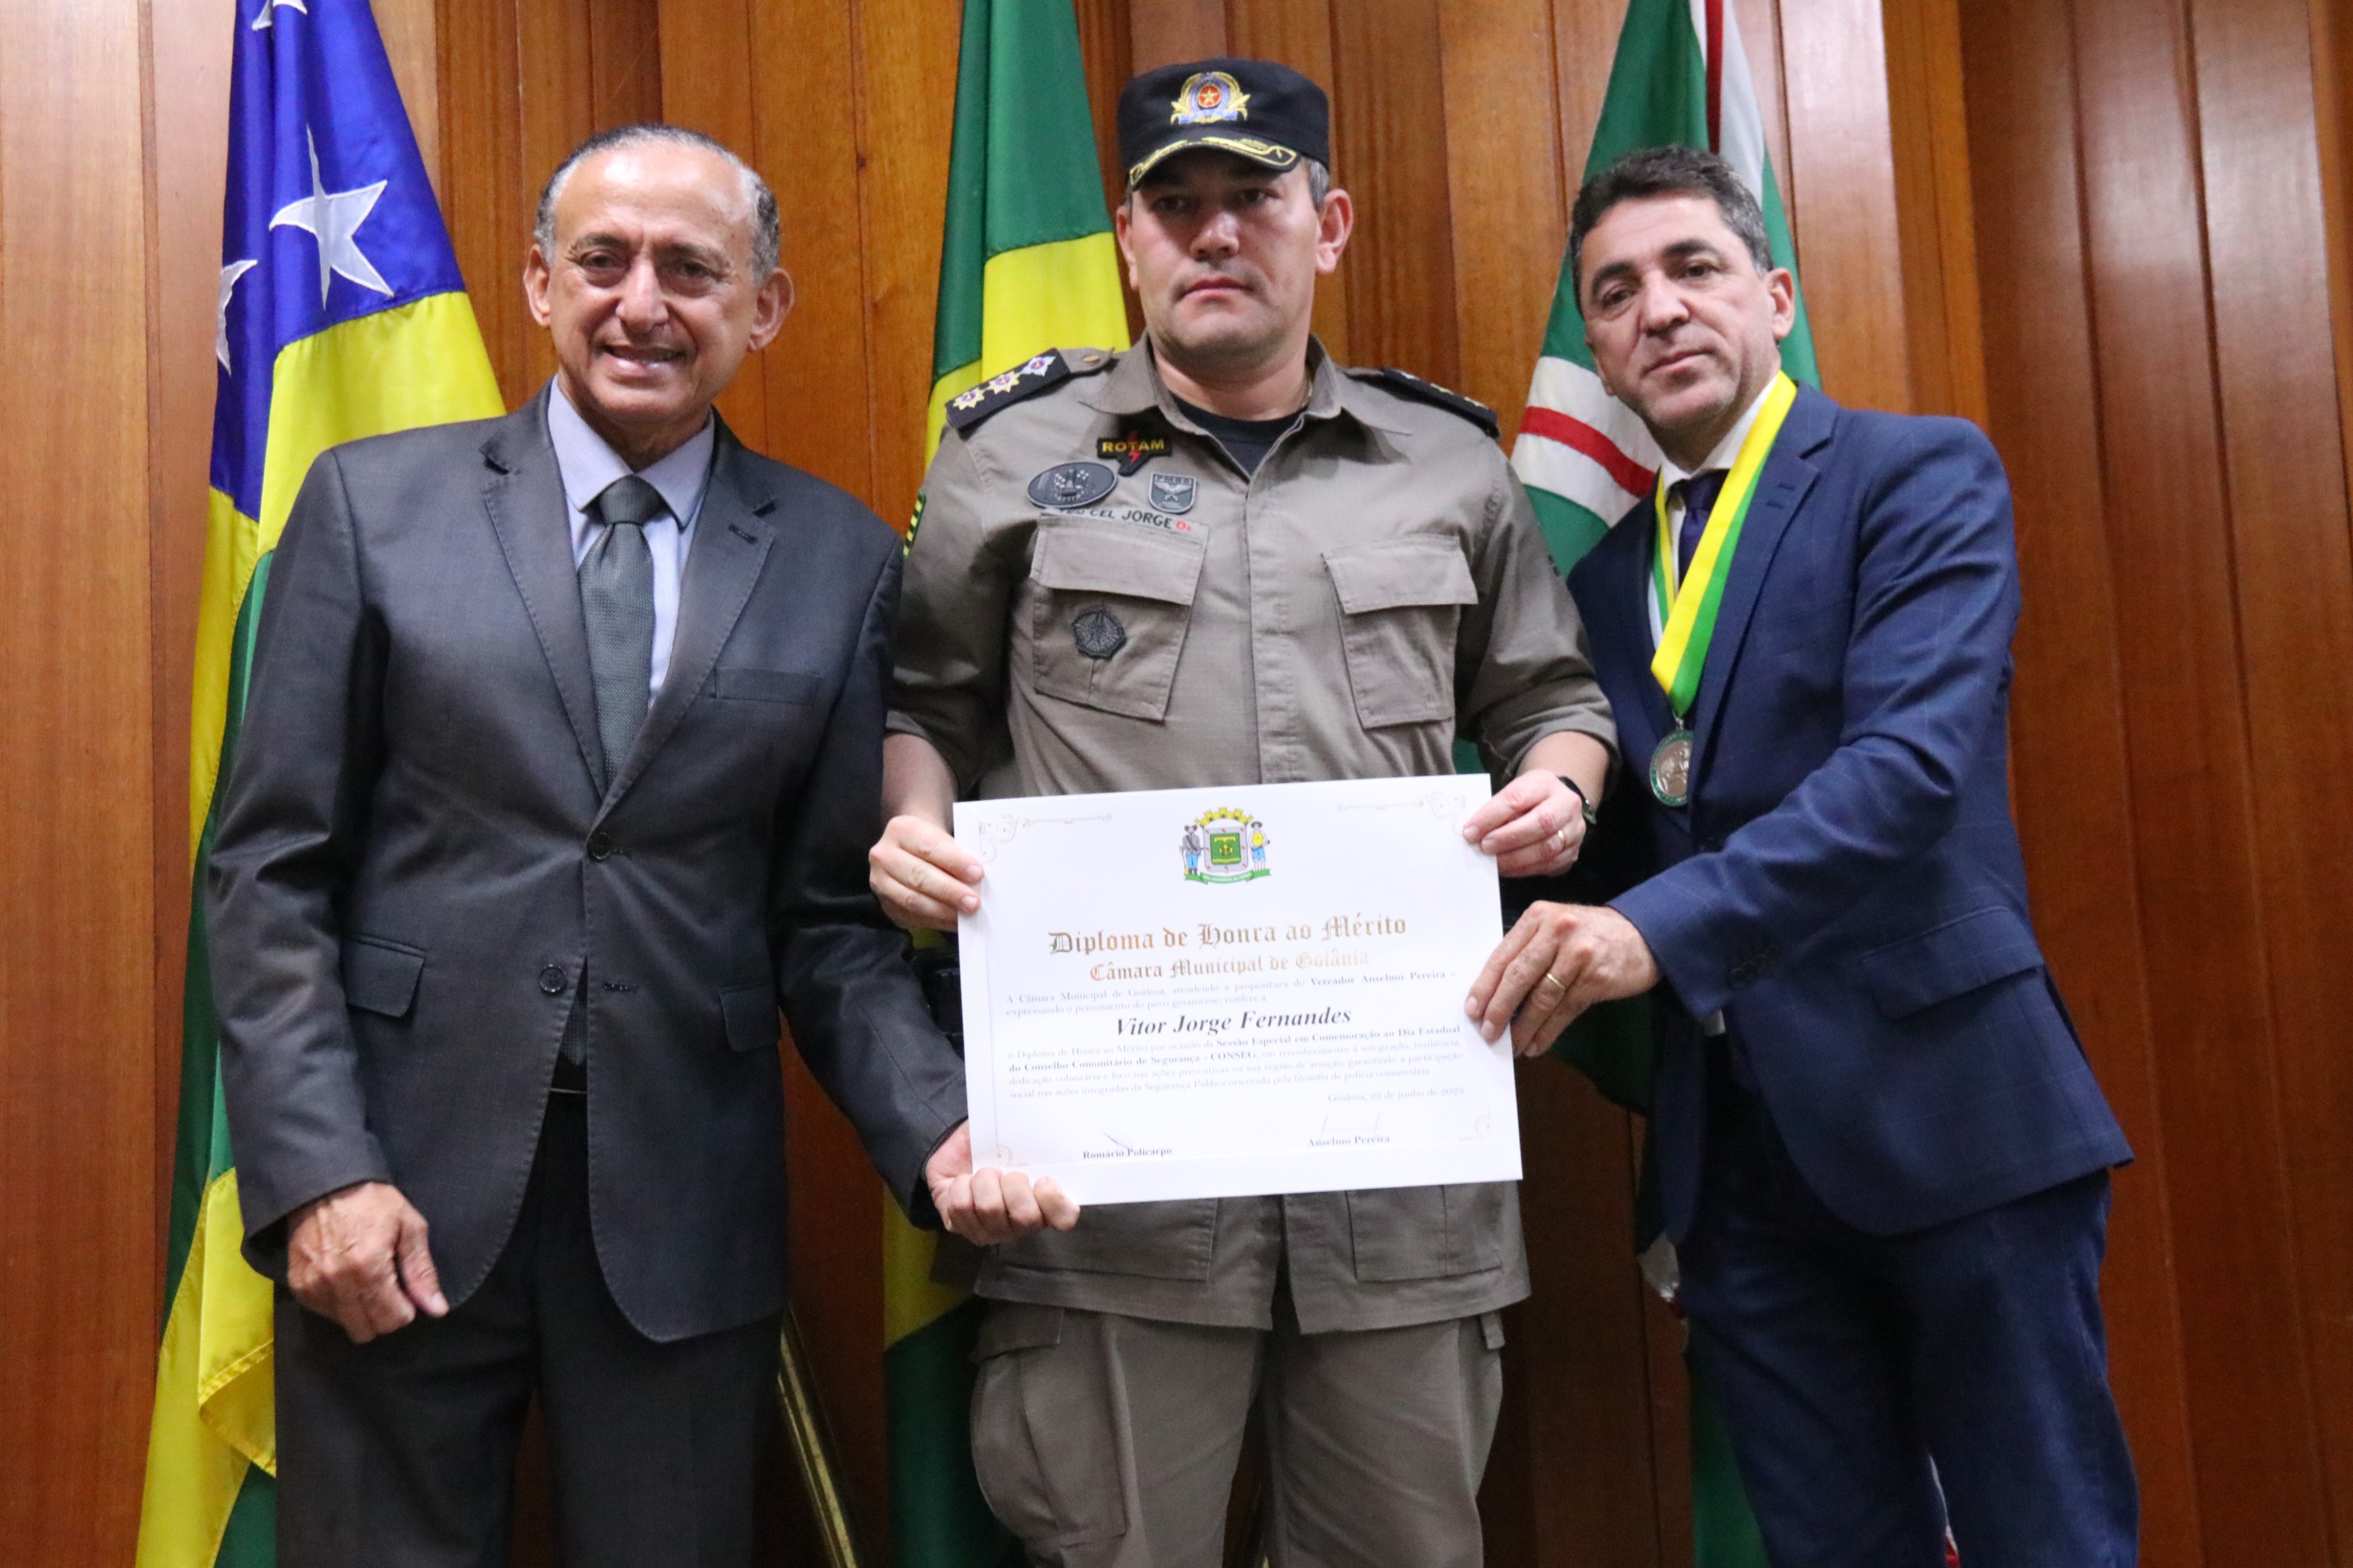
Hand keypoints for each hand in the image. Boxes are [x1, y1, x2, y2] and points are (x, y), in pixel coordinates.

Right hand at [286, 1180, 448, 1342]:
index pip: (391, 1319)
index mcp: (369, 1267)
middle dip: (384, 1316)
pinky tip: (346, 1280)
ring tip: (366, 1282)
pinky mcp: (297, 1286)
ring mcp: (313, 1286)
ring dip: (361, 1312)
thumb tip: (437, 1309)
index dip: (406, 1310)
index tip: (406, 1293)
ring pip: (345, 1325)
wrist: (324, 1185)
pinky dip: (339, 1305)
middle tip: (389, 1290)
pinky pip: (324, 1313)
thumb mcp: (410, 1227)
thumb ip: (422, 1272)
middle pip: (367, 1330)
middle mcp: (337, 1283)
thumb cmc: (373, 1202)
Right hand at [868, 814, 983, 931]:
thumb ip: (957, 854)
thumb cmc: (932, 843)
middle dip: (949, 891)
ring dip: (943, 910)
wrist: (907, 851)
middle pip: (918, 875)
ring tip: (966, 914)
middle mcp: (884, 855)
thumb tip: (977, 879)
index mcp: (901, 830)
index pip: (929, 847)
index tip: (978, 873)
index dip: (954, 861)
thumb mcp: (942, 837)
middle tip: (974, 902)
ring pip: (912, 899)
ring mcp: (880, 882)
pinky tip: (955, 922)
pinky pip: (912, 916)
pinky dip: (937, 921)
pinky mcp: (886, 904)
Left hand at [925, 1121, 1079, 1243]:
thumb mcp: (1016, 1137)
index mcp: (1044, 1203)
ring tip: (981, 1173)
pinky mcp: (962, 1227)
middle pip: (1026, 1216)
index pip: (1064, 1217)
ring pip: (990, 1208)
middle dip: (1013, 1184)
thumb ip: (1033, 1137)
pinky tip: (964, 1182)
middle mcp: (1020, 1224)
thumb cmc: (994, 1146)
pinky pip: (961, 1207)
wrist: (958, 1152)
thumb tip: (1039, 1123)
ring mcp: (990, 1230)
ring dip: (983, 1180)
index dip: (1055, 1200)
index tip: (1045, 1178)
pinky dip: (961, 1186)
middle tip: (1005, 1171)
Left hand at [1459, 772, 1586, 877]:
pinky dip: (1524, 869)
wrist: (1556, 803)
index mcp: (1545, 783)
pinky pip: (1549, 865)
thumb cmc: (1527, 799)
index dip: (1491, 816)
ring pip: (1547, 848)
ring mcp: (1574, 830)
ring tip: (1493, 862)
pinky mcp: (1573, 852)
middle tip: (1484, 847)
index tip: (1470, 831)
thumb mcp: (1514, 793)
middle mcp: (1566, 804)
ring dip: (1515, 858)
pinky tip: (1507, 868)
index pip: (1517, 798)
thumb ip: (1497, 809)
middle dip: (1507, 838)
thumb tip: (1473, 833)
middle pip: (1541, 823)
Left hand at [1464, 902, 1659, 1056]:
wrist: (1643, 936)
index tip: (1472, 1010)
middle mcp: (1557, 931)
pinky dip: (1548, 1031)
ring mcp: (1578, 954)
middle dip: (1499, 1009)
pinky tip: (1536, 1044)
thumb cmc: (1590, 935)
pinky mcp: (1596, 977)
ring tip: (1512, 1045)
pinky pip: (1564, 1010)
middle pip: (1518, 976)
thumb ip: (1527, 950)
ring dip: (1524, 1027)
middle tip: (1488, 1033)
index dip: (1485, 985)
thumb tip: (1494, 993)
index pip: (1503, 955)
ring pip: (1541, 998)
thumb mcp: (1556, 928)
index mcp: (1538, 917)